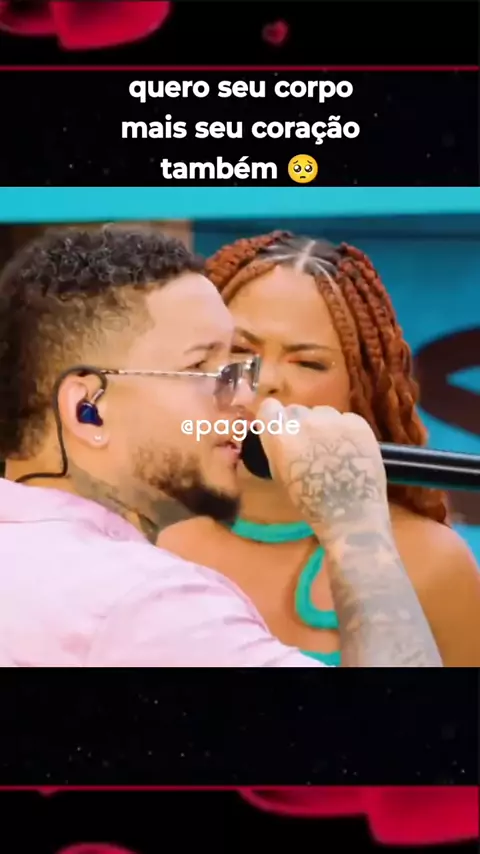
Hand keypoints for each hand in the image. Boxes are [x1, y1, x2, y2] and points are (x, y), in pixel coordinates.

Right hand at [257, 399, 388, 539]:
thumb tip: (277, 431)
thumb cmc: (310, 502)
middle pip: (296, 410)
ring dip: (323, 426)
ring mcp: (333, 420)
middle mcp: (305, 421)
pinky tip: (349, 452)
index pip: (269, 407)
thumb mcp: (280, 474)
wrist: (351, 514)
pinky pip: (344, 419)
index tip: (280, 429)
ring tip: (332, 451)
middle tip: (309, 446)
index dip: (274, 418)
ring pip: (322, 413)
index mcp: (280, 436)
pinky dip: (345, 431)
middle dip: (299, 424)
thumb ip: (277, 446)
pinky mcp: (357, 423)